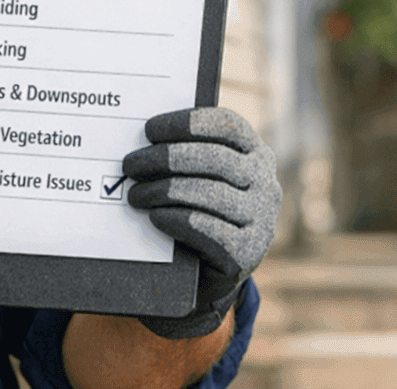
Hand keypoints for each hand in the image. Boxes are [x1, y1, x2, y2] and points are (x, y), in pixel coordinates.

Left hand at [122, 107, 279, 337]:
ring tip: (135, 194)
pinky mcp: (248, 252)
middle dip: (166, 158)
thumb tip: (144, 139)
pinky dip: (177, 219)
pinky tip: (155, 216)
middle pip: (214, 158)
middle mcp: (266, 183)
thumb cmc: (197, 210)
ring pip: (210, 193)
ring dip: (165, 191)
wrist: (209, 273)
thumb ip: (185, 153)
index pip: (227, 125)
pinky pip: (208, 229)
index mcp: (255, 154)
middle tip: (131, 164)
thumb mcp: (197, 177)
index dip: (187, 123)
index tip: (149, 130)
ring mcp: (261, 219)